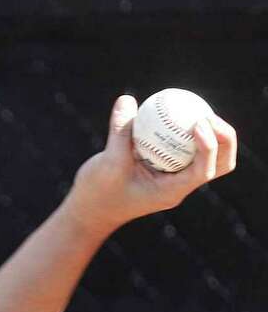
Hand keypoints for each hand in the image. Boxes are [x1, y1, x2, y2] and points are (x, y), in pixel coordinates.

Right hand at [62, 94, 236, 239]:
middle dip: (224, 137)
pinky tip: (177, 112)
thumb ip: (119, 132)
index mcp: (171, 191)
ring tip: (198, 111)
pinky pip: (187, 148)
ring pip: (209, 155)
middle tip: (207, 115)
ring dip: (212, 133)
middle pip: (220, 163)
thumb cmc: (98, 194)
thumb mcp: (107, 163)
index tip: (199, 122)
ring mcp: (176, 178)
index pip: (205, 170)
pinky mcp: (167, 169)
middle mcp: (179, 185)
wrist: (88, 212)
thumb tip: (127, 99)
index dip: (210, 145)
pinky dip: (188, 132)